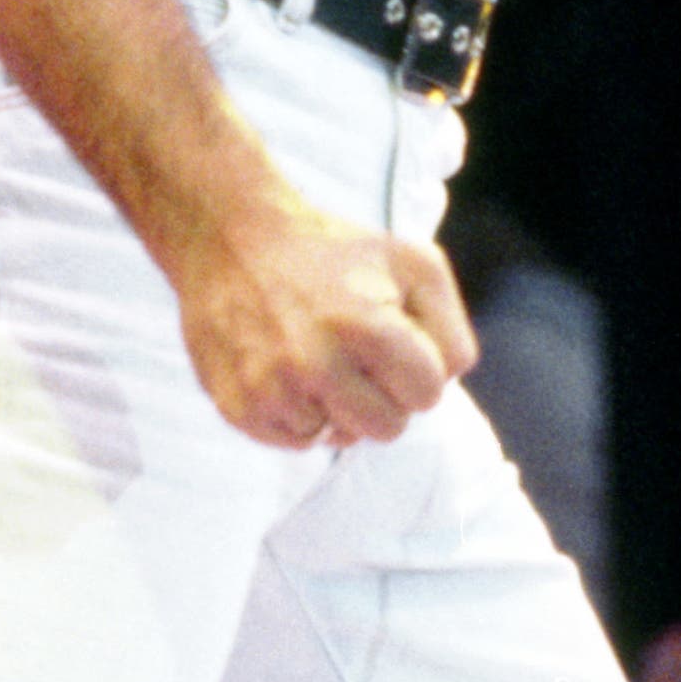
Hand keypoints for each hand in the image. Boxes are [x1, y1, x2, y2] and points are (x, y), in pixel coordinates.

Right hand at [177, 189, 476, 449]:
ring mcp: (273, 391)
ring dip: (337, 406)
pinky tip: (288, 371)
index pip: (428, 395)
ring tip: (317, 357)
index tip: (393, 342)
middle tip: (356, 354)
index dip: (418, 369)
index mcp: (366, 327)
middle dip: (383, 396)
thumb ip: (450, 328)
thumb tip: (443, 383)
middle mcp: (315, 365)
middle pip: (388, 429)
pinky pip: (295, 441)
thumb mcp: (413, 264)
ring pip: (339, 438)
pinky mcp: (239, 408)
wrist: (229, 240)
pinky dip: (299, 414)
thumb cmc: (333, 254)